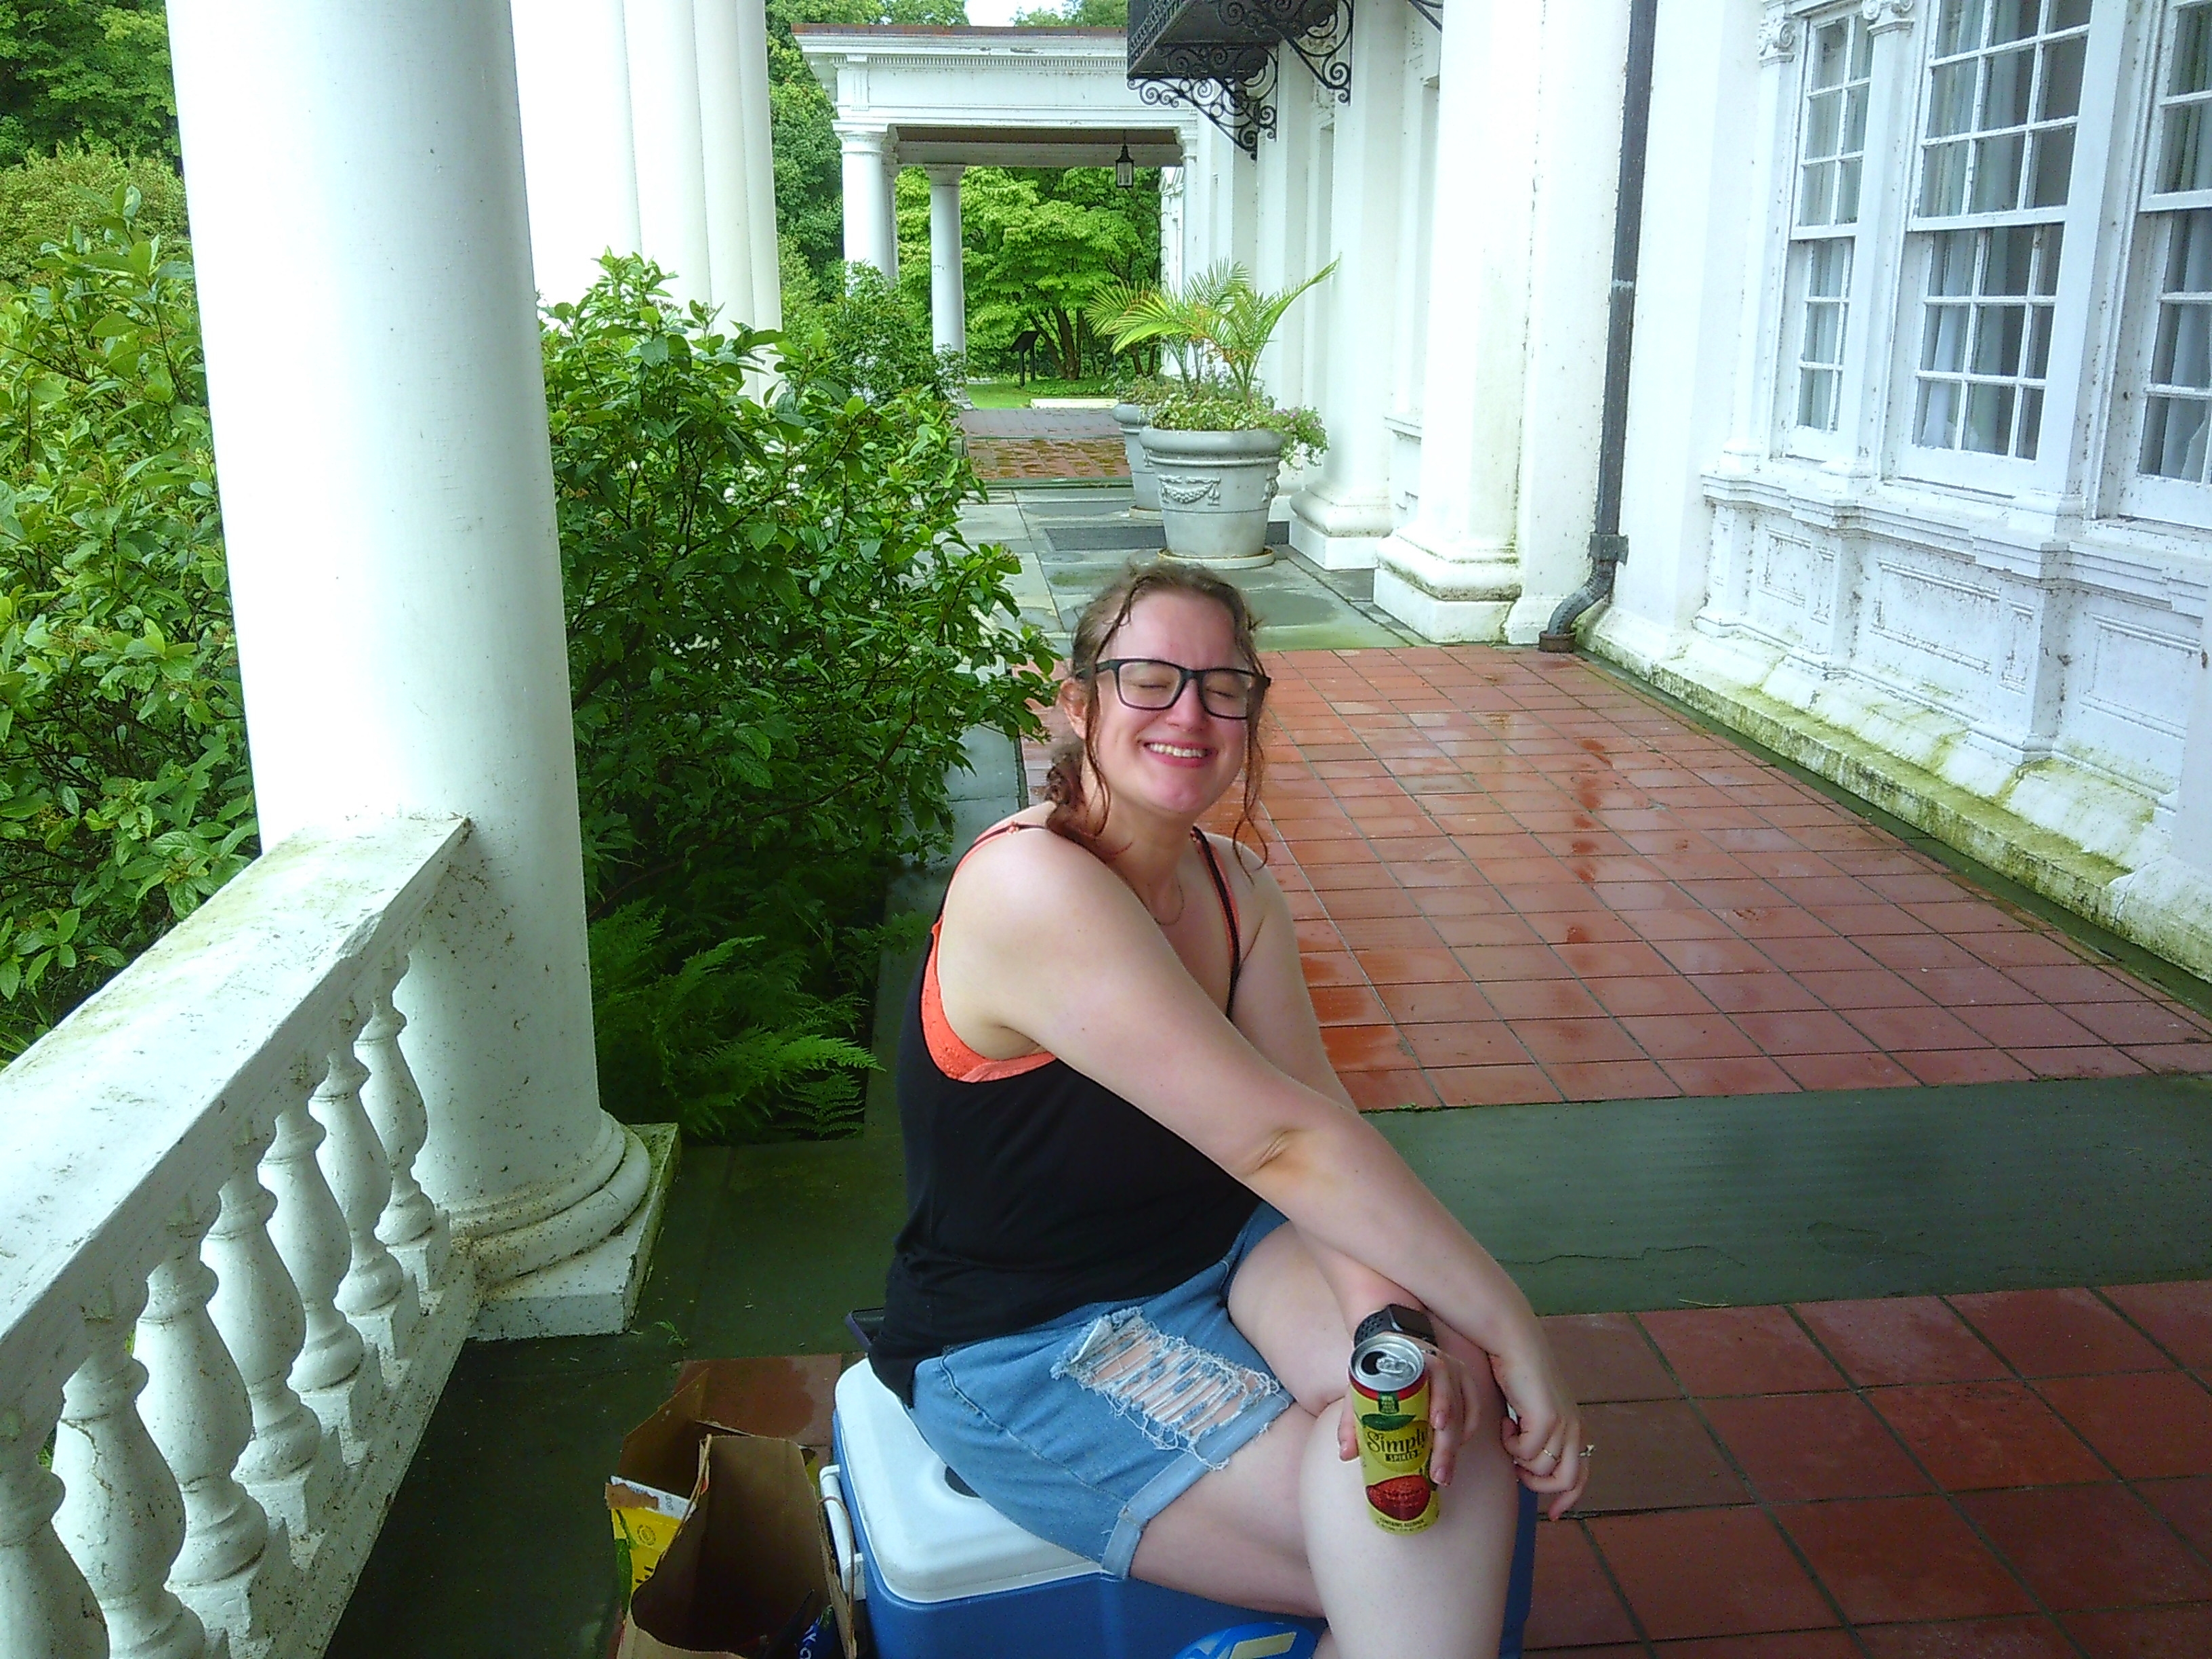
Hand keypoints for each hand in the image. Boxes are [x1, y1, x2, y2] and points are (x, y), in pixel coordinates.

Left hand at [1332, 1329, 1489, 1489]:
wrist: (1393, 1344)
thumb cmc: (1380, 1368)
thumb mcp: (1362, 1386)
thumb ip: (1351, 1419)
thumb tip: (1346, 1453)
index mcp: (1417, 1359)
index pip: (1436, 1376)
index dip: (1440, 1400)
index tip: (1437, 1425)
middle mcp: (1443, 1363)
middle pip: (1452, 1404)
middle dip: (1446, 1443)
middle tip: (1438, 1473)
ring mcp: (1456, 1372)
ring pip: (1465, 1411)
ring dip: (1456, 1444)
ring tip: (1444, 1473)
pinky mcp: (1465, 1381)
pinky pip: (1475, 1408)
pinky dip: (1469, 1429)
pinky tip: (1459, 1448)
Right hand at [1488, 1328, 1588, 1519]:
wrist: (1514, 1344)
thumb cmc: (1519, 1376)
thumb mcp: (1536, 1412)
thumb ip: (1542, 1438)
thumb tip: (1532, 1469)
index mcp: (1577, 1429)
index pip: (1581, 1477)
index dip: (1568, 1499)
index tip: (1552, 1515)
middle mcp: (1575, 1429)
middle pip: (1567, 1481)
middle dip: (1539, 1486)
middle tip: (1518, 1472)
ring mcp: (1563, 1424)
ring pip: (1541, 1469)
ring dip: (1519, 1461)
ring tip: (1508, 1437)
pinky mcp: (1546, 1418)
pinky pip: (1525, 1453)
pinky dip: (1510, 1444)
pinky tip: (1504, 1423)